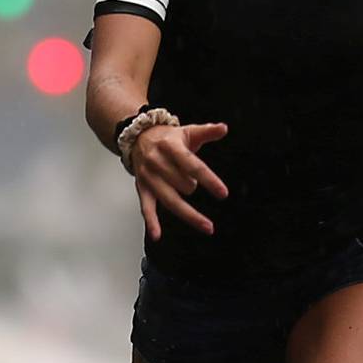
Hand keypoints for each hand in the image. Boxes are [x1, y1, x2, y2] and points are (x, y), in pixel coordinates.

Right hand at [130, 121, 229, 240]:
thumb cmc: (168, 139)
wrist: (138, 137)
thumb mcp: (188, 131)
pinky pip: (146, 207)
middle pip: (183, 185)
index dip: (209, 180)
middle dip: (192, 186)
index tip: (223, 193)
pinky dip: (151, 222)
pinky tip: (157, 234)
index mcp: (171, 146)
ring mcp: (149, 177)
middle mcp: (157, 162)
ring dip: (189, 213)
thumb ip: (208, 131)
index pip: (193, 166)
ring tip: (206, 225)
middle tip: (193, 182)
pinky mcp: (143, 188)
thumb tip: (223, 128)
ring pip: (170, 200)